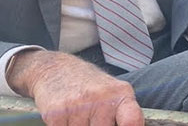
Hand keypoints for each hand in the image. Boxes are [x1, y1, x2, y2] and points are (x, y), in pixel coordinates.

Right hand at [8, 50, 142, 125]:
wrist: (55, 68)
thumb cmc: (87, 84)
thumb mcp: (111, 92)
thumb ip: (121, 112)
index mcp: (119, 93)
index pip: (132, 120)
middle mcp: (100, 98)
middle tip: (92, 116)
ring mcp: (77, 106)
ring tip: (78, 113)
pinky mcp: (56, 114)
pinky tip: (66, 115)